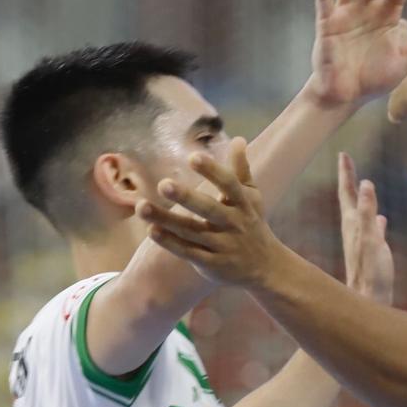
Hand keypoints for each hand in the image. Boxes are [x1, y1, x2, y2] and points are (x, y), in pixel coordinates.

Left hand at [140, 139, 288, 288]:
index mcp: (243, 204)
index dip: (212, 171)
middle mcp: (233, 224)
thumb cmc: (252, 224)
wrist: (266, 267)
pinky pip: (188, 252)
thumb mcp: (252, 198)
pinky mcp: (211, 264)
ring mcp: (222, 245)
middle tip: (163, 184)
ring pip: (191, 232)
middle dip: (186, 198)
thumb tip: (238, 139)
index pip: (229, 184)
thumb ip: (242, 170)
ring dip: (166, 219)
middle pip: (208, 209)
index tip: (193, 157)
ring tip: (141, 206)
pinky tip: (151, 230)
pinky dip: (170, 243)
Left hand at [337, 154, 393, 304]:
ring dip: (363, 198)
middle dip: (350, 180)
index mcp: (353, 224)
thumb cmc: (371, 273)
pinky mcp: (372, 253)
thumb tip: (366, 183)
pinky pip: (373, 229)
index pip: (348, 193)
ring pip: (361, 213)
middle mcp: (354, 230)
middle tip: (348, 161)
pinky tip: (381, 220)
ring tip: (364, 186)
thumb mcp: (371, 239)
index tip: (343, 154)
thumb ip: (368, 212)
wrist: (369, 301)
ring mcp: (362, 242)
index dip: (347, 174)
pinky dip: (376, 220)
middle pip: (351, 199)